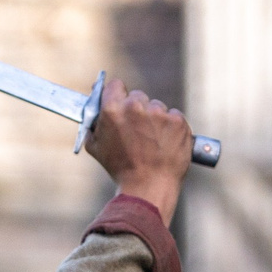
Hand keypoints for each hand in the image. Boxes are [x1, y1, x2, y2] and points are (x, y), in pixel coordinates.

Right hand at [83, 76, 193, 212]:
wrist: (148, 186)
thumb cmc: (120, 169)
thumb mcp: (96, 148)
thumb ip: (94, 125)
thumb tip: (95, 113)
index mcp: (112, 109)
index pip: (115, 85)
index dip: (116, 94)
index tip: (119, 101)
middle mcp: (136, 106)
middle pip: (137, 97)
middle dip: (137, 110)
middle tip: (137, 131)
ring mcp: (159, 112)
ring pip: (156, 107)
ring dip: (154, 120)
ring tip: (152, 142)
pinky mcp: (177, 121)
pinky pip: (173, 117)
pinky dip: (171, 128)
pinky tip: (164, 143)